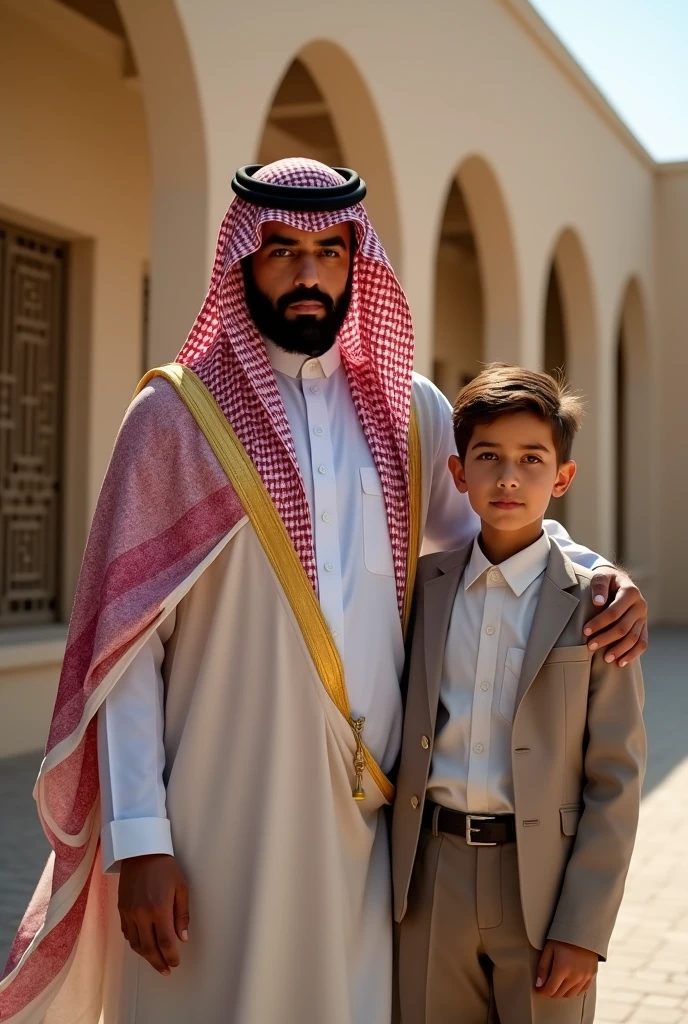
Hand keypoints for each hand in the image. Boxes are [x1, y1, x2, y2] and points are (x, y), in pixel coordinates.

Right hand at [118, 854, 188, 974]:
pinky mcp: (121, 909)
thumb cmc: (165, 867)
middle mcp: (142, 914)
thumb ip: (182, 914)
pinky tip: (143, 945)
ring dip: (146, 956)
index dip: (171, 956)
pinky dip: (136, 943)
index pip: (165, 942)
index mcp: (159, 909)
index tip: (176, 963)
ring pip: (136, 944)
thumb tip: (183, 938)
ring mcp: (129, 913)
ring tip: (156, 961)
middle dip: (159, 962)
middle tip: (166, 970)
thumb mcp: (181, 887)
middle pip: (149, 948)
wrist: (140, 851)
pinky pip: (127, 934)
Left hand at [536, 940, 597, 997]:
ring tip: (556, 985)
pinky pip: (582, 990)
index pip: (550, 990)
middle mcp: (574, 976)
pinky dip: (574, 990)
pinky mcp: (592, 975)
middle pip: (560, 994)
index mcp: (562, 969)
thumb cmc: (564, 937)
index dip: (542, 991)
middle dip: (551, 992)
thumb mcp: (549, 948)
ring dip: (562, 993)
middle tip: (546, 986)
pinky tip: (569, 984)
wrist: (584, 929)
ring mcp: (584, 977)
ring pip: (571, 994)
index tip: (538, 988)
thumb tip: (539, 984)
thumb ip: (543, 967)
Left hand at [583, 568, 647, 665]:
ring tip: (605, 659)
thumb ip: (599, 586)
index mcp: (630, 592)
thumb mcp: (601, 576)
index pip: (614, 612)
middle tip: (590, 646)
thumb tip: (598, 602)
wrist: (620, 581)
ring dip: (619, 650)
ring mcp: (644, 618)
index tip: (584, 631)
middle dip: (606, 638)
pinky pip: (642, 643)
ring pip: (634, 638)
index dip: (599, 623)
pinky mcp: (644, 626)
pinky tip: (621, 663)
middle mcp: (641, 605)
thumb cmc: (607, 580)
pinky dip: (633, 654)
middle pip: (623, 627)